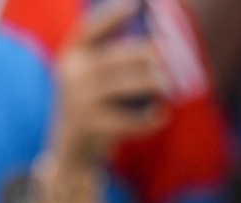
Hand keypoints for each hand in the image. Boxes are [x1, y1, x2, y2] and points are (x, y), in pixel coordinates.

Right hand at [50, 0, 170, 170]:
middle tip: (169, 51)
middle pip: (114, 58)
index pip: (90, 29)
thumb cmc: (93, 105)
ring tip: (169, 82)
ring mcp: (79, 101)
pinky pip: (128, 120)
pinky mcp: (91, 126)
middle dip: (144, 53)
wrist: (70, 149)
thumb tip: (157, 45)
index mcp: (71, 55)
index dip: (112, 15)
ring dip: (150, 82)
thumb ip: (113, 59)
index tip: (136, 4)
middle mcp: (71, 74)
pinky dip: (148, 118)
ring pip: (122, 86)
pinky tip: (163, 114)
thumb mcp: (92, 78)